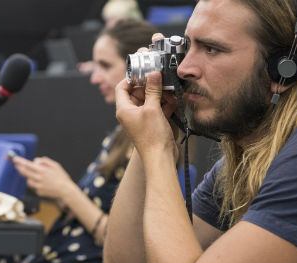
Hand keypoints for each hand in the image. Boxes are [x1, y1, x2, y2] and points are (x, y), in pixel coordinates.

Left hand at [12, 156, 77, 209]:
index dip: (20, 161)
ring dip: (28, 177)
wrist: (66, 191)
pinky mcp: (39, 192)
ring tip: (36, 176)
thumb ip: (44, 161)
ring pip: (28, 181)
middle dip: (19, 168)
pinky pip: (33, 187)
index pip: (28, 164)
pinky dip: (35, 184)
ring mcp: (38, 186)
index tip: (15, 159)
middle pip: (24, 172)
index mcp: (42, 170)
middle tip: (16, 165)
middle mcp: (39, 178)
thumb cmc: (61, 177)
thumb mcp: (55, 165)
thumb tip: (35, 161)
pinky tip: (42, 184)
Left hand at [114, 34, 179, 161]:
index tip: (144, 70)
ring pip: (150, 99)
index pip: (122, 87)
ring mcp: (142, 118)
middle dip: (151, 85)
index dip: (131, 77)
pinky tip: (175, 99)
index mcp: (124, 109)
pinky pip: (157, 108)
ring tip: (171, 90)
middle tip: (162, 78)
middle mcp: (131, 113)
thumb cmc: (152, 138)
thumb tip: (153, 73)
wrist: (161, 158)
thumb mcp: (152, 109)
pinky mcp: (153, 122)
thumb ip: (153, 90)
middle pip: (137, 91)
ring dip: (161, 94)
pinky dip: (165, 103)